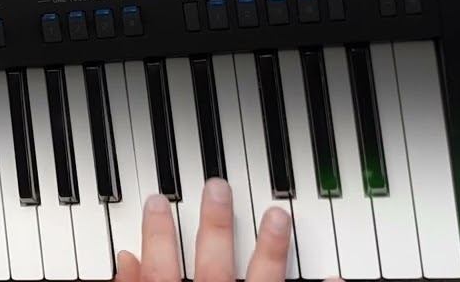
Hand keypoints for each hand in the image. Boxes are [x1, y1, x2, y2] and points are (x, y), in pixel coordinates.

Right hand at [115, 177, 338, 281]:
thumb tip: (124, 261)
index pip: (160, 268)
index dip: (157, 232)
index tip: (158, 201)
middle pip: (215, 265)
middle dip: (216, 223)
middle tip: (218, 187)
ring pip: (262, 281)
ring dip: (272, 247)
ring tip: (279, 215)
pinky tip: (334, 277)